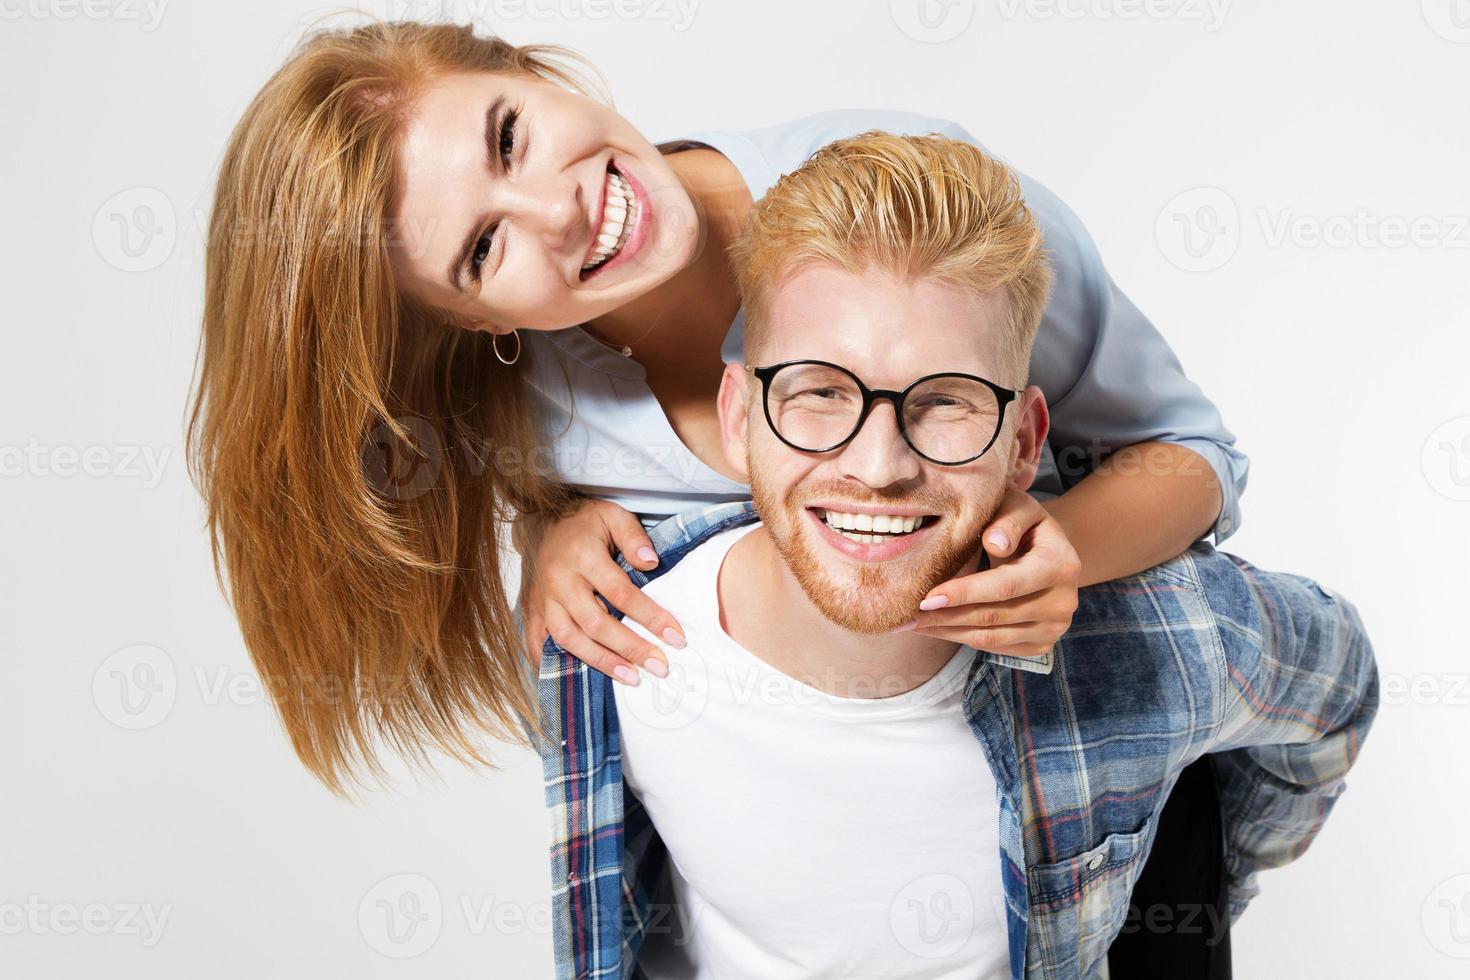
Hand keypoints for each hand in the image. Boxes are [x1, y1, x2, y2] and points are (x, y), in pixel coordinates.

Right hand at [522, 499, 685, 684]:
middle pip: (596, 623)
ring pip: (569, 638)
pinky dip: (553, 663)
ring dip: (601, 661)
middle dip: (630, 648)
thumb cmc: (584, 521)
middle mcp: (560, 581)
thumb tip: (652, 562)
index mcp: (582, 557)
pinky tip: (578, 676)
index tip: (676, 637)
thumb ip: (634, 537)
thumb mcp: (614, 516)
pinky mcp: (532, 610)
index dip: (650, 617)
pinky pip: (538, 641)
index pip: (621, 593)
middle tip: (660, 666)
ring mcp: (543, 599)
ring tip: (632, 678)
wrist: (540, 519)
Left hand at [907, 487, 1080, 656]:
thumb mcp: (1019, 507)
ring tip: (913, 624)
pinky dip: (961, 638)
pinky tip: (936, 628)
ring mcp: (1054, 628)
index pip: (1005, 585)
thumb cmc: (1025, 524)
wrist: (1051, 551)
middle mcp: (1063, 602)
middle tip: (906, 616)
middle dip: (946, 617)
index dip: (965, 593)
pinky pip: (995, 647)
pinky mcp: (1041, 644)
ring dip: (948, 632)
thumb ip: (1007, 519)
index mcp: (1060, 565)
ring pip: (991, 638)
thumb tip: (994, 543)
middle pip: (994, 616)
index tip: (927, 597)